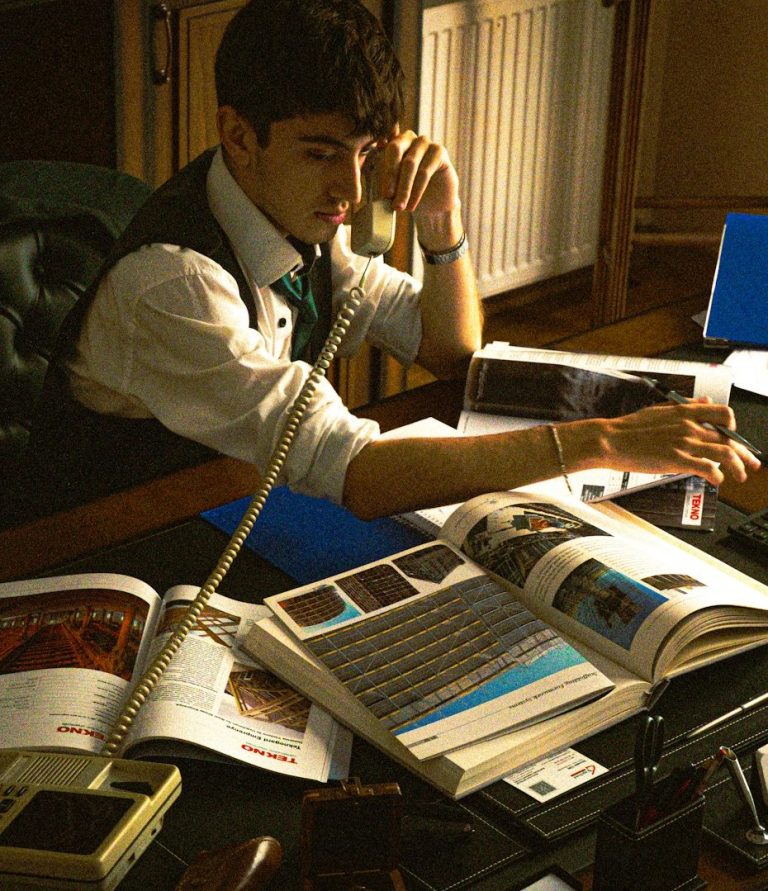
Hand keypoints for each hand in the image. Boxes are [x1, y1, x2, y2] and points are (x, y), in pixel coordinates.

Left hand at [376, 128, 460, 217]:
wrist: (433, 206)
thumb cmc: (408, 195)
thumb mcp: (390, 188)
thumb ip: (378, 179)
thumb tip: (362, 178)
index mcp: (392, 141)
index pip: (381, 150)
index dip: (379, 170)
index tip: (379, 192)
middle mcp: (408, 137)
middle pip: (395, 149)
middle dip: (390, 176)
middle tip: (387, 198)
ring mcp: (425, 142)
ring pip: (410, 163)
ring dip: (403, 188)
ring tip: (399, 207)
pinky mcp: (439, 151)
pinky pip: (425, 170)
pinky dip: (417, 190)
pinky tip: (412, 205)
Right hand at [570, 401, 761, 486]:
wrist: (609, 440)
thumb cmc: (628, 429)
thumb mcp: (659, 410)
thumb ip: (685, 407)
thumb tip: (704, 402)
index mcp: (685, 412)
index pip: (724, 414)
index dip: (735, 428)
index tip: (735, 439)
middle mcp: (689, 426)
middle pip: (729, 438)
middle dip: (745, 454)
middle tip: (752, 464)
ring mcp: (684, 442)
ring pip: (725, 453)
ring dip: (738, 467)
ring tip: (740, 477)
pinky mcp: (677, 459)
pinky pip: (708, 468)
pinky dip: (718, 476)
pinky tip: (717, 481)